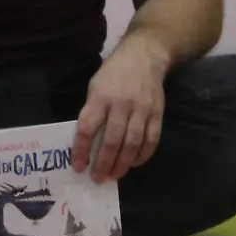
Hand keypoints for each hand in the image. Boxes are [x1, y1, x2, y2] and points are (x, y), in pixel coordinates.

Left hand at [72, 37, 167, 183]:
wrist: (145, 57)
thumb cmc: (114, 73)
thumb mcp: (95, 86)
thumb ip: (93, 111)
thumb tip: (88, 143)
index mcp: (101, 97)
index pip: (89, 128)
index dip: (82, 150)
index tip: (78, 166)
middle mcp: (122, 104)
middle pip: (112, 140)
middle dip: (104, 163)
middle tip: (97, 178)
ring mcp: (142, 110)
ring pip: (133, 144)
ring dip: (122, 164)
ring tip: (114, 176)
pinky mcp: (157, 113)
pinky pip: (151, 140)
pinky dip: (142, 156)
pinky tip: (133, 164)